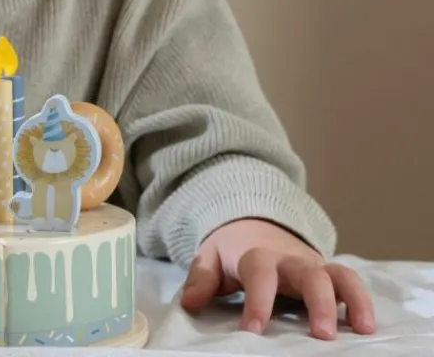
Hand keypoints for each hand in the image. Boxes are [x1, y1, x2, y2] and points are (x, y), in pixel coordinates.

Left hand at [180, 218, 374, 338]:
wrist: (251, 223)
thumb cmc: (230, 250)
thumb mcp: (210, 258)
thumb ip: (201, 279)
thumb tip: (190, 303)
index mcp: (257, 256)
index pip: (259, 274)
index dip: (257, 301)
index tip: (253, 329)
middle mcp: (289, 260)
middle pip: (308, 273)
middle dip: (317, 302)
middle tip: (321, 335)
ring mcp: (312, 265)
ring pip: (338, 274)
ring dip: (350, 299)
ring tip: (361, 330)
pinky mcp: (328, 272)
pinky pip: (350, 281)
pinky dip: (361, 299)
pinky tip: (367, 326)